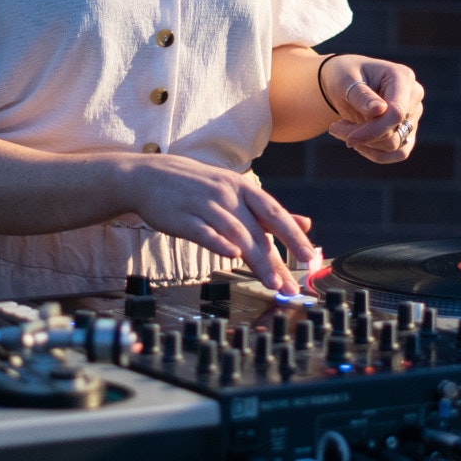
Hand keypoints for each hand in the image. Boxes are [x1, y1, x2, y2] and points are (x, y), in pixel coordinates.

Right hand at [119, 154, 318, 293]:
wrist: (151, 176)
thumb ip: (269, 212)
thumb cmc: (198, 187)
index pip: (275, 213)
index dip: (293, 236)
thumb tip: (306, 223)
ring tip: (271, 283)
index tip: (310, 258)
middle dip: (277, 259)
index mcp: (244, 189)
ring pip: (236, 234)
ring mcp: (205, 206)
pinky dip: (219, 243)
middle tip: (291, 284)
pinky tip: (232, 256)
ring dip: (256, 260)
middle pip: (258, 230)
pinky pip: (204, 232)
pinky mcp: (183, 218)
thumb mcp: (236, 191)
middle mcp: (227, 196)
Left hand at [321, 54, 424, 164]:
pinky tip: (358, 144)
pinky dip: (376, 154)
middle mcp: (413, 96)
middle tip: (335, 128)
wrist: (344, 83)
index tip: (349, 140)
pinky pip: (399, 153)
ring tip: (342, 131)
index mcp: (402, 77)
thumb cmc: (344, 76)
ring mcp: (413, 114)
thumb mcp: (344, 80)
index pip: (396, 112)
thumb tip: (380, 110)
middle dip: (363, 136)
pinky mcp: (408, 131)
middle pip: (395, 131)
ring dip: (366, 145)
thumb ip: (361, 94)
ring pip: (396, 145)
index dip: (374, 130)